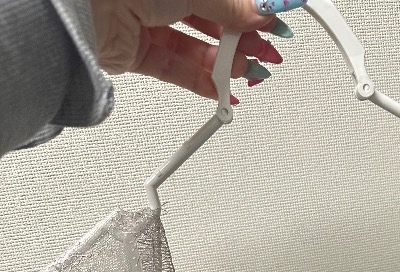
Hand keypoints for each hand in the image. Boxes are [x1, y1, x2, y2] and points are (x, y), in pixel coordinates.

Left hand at [89, 0, 292, 100]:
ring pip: (196, 47)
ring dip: (224, 64)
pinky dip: (200, 82)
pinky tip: (221, 92)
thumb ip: (232, 6)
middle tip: (265, 54)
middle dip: (242, 40)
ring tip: (245, 73)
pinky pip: (175, 69)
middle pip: (213, 21)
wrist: (81, 8)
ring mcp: (147, 21)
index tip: (275, 24)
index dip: (252, 11)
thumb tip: (265, 12)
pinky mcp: (135, 51)